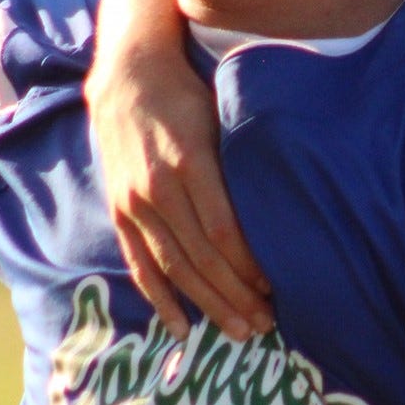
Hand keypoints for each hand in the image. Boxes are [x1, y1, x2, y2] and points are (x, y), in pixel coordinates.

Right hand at [88, 0, 272, 339]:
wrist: (128, 73)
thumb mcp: (222, 116)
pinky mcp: (119, 211)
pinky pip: (139, 263)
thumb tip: (285, 204)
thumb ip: (243, 161)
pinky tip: (182, 327)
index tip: (275, 288)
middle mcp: (157, 187)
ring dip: (206, 305)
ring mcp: (134, 202)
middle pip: (201, 257)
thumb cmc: (191, 92)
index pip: (223, 230)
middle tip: (265, 326)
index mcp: (189, 161)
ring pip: (173, 267)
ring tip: (237, 331)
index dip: (248, 266)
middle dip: (235, 296)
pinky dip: (160, 298)